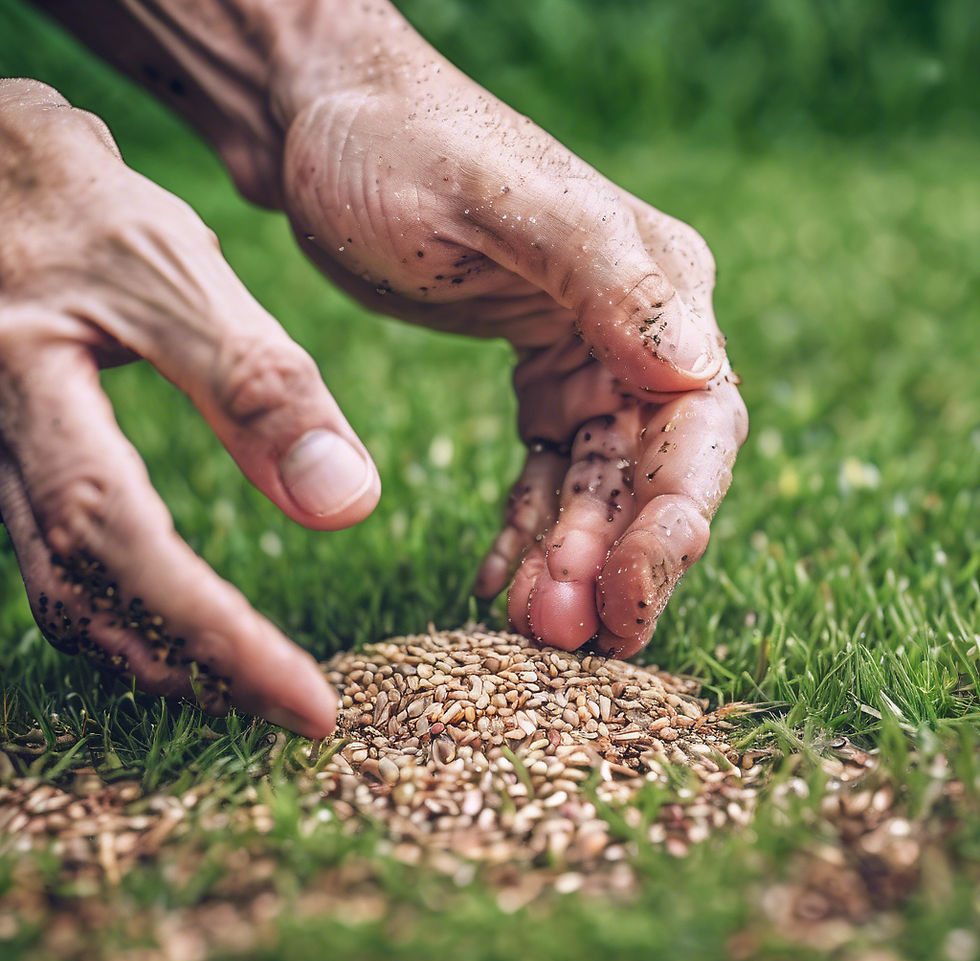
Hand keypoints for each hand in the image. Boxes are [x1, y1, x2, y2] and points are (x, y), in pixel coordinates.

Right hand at [0, 80, 379, 734]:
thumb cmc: (70, 197)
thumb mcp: (169, 267)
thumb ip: (251, 382)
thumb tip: (344, 503)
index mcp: (32, 396)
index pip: (127, 548)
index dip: (217, 637)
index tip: (308, 704)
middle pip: (89, 594)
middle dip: (197, 668)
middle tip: (293, 715)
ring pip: (64, 591)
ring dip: (156, 653)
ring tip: (245, 686)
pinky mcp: (11, 455)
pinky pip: (59, 557)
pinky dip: (126, 607)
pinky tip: (175, 621)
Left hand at [268, 3, 747, 656]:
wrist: (324, 125)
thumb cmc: (399, 144)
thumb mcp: (493, 201)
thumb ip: (603, 273)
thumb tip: (700, 369)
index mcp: (655, 285)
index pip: (698, 426)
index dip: (671, 523)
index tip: (622, 598)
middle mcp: (637, 332)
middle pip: (650, 475)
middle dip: (612, 561)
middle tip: (560, 639)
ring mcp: (588, 360)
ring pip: (595, 489)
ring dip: (566, 561)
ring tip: (522, 627)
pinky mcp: (539, 380)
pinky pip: (544, 475)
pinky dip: (525, 531)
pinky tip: (494, 578)